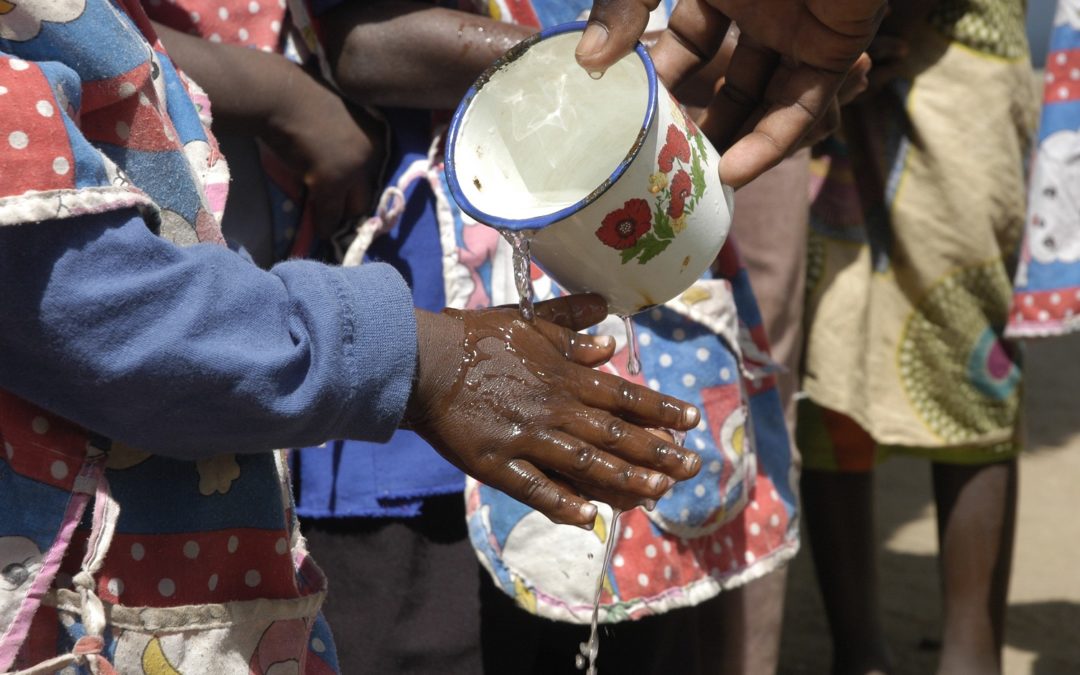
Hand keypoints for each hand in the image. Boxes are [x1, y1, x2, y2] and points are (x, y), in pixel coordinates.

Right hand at [152, 23, 385, 237]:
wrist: (278, 95)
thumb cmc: (298, 98)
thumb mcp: (333, 117)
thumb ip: (342, 139)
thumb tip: (336, 160)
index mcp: (376, 132)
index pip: (376, 172)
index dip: (360, 188)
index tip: (352, 201)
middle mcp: (372, 150)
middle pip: (369, 193)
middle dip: (356, 209)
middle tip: (347, 221)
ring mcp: (355, 166)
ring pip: (352, 207)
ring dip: (342, 220)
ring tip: (334, 231)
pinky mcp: (333, 180)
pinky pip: (331, 213)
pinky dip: (324, 225)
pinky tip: (321, 232)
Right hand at [404, 295, 702, 527]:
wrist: (426, 361)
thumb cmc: (478, 337)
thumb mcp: (530, 320)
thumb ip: (572, 324)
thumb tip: (610, 336)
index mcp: (565, 375)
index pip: (624, 395)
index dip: (660, 409)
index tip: (691, 421)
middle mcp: (555, 408)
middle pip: (616, 434)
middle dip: (658, 451)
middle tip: (692, 467)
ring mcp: (528, 438)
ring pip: (587, 464)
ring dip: (625, 479)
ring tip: (658, 493)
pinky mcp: (498, 463)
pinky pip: (536, 489)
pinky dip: (563, 504)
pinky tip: (589, 518)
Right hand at [575, 0, 885, 187]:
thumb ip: (622, 5)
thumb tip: (588, 60)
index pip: (689, 42)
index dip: (664, 80)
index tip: (636, 118)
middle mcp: (763, 9)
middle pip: (731, 79)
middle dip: (703, 121)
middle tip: (670, 164)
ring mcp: (801, 31)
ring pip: (767, 101)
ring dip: (736, 142)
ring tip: (699, 185)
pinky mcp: (837, 49)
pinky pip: (802, 105)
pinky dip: (771, 141)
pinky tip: (735, 172)